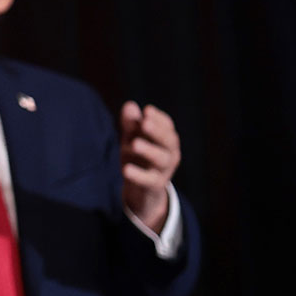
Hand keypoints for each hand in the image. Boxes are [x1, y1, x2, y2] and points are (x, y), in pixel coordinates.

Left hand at [117, 102, 179, 231]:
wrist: (142, 191)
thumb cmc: (139, 158)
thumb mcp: (133, 139)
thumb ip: (131, 125)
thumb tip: (130, 105)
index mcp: (166, 140)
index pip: (167, 126)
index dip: (158, 118)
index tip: (147, 110)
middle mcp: (170, 153)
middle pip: (169, 141)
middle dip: (157, 131)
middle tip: (144, 122)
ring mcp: (164, 170)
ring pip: (162, 159)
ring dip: (149, 150)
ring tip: (134, 144)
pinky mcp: (155, 186)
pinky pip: (149, 180)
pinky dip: (138, 175)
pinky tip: (125, 169)